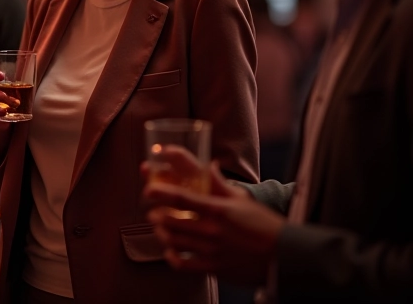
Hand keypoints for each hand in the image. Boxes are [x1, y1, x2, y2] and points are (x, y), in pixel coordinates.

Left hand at [143, 159, 283, 285]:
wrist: (284, 256)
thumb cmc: (264, 225)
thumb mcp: (242, 200)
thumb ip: (220, 183)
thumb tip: (208, 165)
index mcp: (218, 210)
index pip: (182, 198)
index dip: (161, 192)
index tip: (148, 189)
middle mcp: (212, 230)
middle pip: (171, 221)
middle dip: (157, 214)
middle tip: (154, 210)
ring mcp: (211, 250)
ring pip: (173, 241)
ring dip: (162, 233)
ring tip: (160, 227)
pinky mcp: (213, 268)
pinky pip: (183, 265)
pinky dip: (172, 257)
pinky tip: (171, 251)